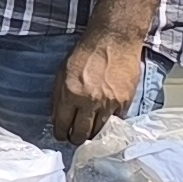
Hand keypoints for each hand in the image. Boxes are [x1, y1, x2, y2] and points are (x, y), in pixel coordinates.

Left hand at [49, 29, 146, 148]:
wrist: (113, 41)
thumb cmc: (85, 54)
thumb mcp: (62, 72)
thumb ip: (59, 96)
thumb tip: (58, 117)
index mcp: (70, 94)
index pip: (63, 123)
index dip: (61, 133)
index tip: (61, 136)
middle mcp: (89, 101)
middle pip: (82, 132)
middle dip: (76, 139)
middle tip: (75, 139)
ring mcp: (109, 103)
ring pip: (99, 130)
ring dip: (93, 135)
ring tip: (89, 135)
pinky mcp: (124, 101)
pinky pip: (116, 121)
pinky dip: (109, 124)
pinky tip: (104, 123)